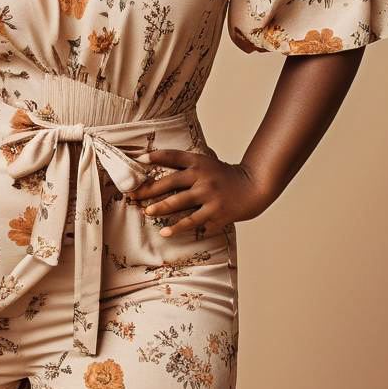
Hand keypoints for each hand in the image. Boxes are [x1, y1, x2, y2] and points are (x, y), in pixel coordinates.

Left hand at [128, 151, 272, 238]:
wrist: (253, 187)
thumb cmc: (222, 176)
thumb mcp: (206, 163)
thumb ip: (185, 165)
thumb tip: (154, 164)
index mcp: (199, 163)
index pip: (174, 156)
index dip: (156, 156)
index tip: (139, 159)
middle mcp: (203, 178)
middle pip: (172, 182)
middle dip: (150, 189)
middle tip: (134, 196)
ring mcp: (210, 197)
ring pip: (181, 203)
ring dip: (162, 208)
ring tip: (148, 212)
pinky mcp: (217, 214)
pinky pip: (194, 222)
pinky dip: (179, 228)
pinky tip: (166, 232)